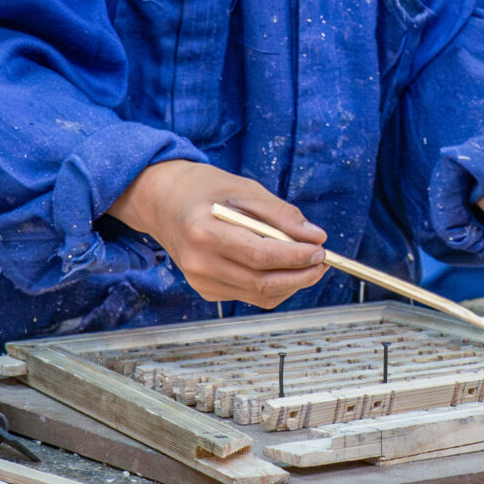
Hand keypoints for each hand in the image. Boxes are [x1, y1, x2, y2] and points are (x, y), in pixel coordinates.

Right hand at [107, 161, 328, 307]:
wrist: (162, 202)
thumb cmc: (202, 189)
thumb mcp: (243, 188)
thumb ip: (280, 214)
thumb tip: (315, 236)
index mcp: (204, 232)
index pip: (259, 256)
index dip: (295, 257)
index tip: (320, 250)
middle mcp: (199, 263)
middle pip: (262, 283)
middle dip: (300, 276)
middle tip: (322, 261)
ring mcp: (200, 281)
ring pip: (259, 295)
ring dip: (290, 283)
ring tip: (306, 264)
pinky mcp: (205, 290)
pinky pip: (249, 295)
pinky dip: (272, 285)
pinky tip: (279, 266)